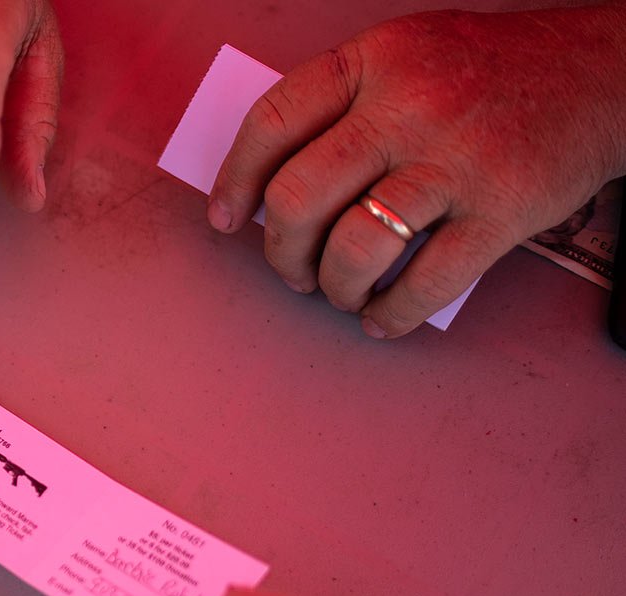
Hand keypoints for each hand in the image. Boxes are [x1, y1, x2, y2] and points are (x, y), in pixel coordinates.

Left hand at [208, 6, 625, 337]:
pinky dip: (392, 314)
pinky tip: (383, 318)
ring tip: (341, 292)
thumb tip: (270, 185)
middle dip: (280, 250)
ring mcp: (456, 159)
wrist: (604, 73)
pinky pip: (425, 283)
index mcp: (373, 61)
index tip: (227, 217)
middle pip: (300, 195)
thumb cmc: (487, 74)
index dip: (236, 178)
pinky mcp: (502, 210)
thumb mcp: (405, 58)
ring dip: (333, 287)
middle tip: (291, 268)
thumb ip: (342, 107)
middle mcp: (408, 106)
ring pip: (354, 246)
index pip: (273, 121)